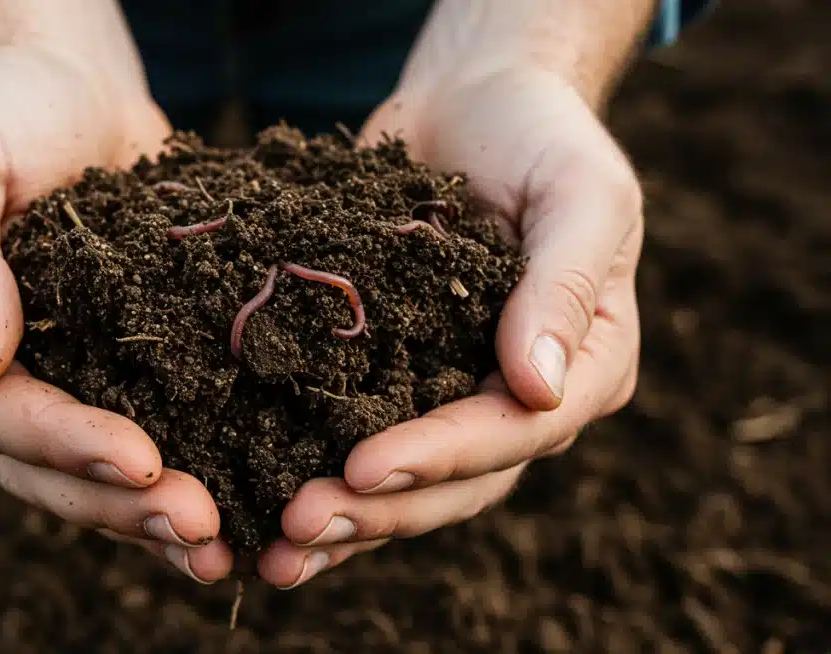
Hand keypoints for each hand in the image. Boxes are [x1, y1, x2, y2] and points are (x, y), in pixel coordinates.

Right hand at [0, 45, 232, 583]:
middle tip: (199, 526)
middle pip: (33, 464)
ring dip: (143, 514)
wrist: (66, 91)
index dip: (60, 441)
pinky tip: (227, 512)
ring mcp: (36, 380)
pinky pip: (127, 437)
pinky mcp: (98, 372)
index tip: (140, 460)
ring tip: (217, 545)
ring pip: (78, 474)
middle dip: (113, 500)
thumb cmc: (3, 110)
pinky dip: (166, 480)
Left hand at [257, 66, 643, 587]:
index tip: (362, 467)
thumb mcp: (579, 193)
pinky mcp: (391, 375)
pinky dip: (312, 472)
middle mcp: (519, 399)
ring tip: (272, 548)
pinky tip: (255, 504)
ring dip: (342, 519)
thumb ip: (565, 284)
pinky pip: (355, 437)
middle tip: (296, 525)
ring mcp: (452, 393)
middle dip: (377, 508)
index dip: (440, 456)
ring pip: (404, 482)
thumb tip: (540, 390)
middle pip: (456, 482)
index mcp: (583, 365)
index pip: (515, 431)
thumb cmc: (538, 134)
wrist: (473, 100)